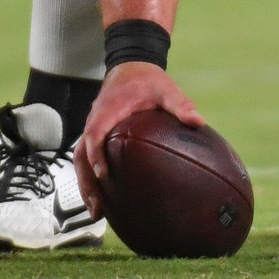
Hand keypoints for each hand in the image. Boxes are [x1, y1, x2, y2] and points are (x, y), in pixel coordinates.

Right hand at [73, 62, 202, 214]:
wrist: (131, 67)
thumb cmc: (147, 80)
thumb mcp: (166, 89)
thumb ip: (180, 104)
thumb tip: (198, 122)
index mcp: (108, 109)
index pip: (95, 131)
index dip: (96, 153)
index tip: (103, 174)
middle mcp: (95, 120)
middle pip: (81, 153)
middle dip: (86, 181)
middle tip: (97, 207)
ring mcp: (94, 128)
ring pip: (80, 159)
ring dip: (86, 184)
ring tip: (97, 211)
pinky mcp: (97, 135)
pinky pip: (87, 158)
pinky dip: (91, 178)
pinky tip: (104, 198)